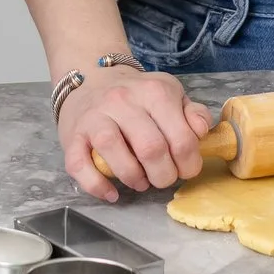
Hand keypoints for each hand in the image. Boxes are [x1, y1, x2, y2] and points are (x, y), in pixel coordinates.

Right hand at [56, 65, 212, 203]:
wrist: (92, 80)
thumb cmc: (137, 95)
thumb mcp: (170, 94)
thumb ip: (192, 113)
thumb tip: (201, 132)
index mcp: (154, 91)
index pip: (181, 137)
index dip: (189, 163)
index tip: (186, 169)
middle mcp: (122, 101)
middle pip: (151, 149)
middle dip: (164, 176)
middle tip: (164, 178)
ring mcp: (94, 117)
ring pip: (115, 154)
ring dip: (134, 179)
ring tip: (141, 182)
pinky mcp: (72, 135)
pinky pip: (80, 165)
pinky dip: (97, 185)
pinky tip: (111, 193)